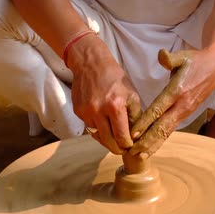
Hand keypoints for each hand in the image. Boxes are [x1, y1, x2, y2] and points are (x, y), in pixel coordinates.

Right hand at [68, 35, 141, 153]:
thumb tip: (137, 135)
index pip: (122, 136)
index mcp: (115, 106)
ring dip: (106, 138)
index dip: (127, 145)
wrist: (90, 63)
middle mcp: (98, 111)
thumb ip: (135, 116)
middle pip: (108, 141)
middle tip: (122, 150)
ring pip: (97, 134)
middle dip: (116, 149)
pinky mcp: (77, 111)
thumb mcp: (131, 94)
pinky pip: (89, 126)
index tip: (131, 147)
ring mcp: (85, 112)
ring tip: (114, 136)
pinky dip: (97, 127)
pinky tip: (102, 121)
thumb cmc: (115, 78)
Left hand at [129, 48, 214, 157]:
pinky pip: (171, 130)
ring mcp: (184, 112)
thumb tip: (161, 56)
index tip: (133, 133)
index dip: (145, 122)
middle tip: (133, 152)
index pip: (158, 109)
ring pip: (166, 132)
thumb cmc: (195, 60)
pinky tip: (151, 148)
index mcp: (177, 91)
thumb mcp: (183, 56)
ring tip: (140, 156)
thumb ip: (170, 58)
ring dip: (153, 145)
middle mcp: (181, 105)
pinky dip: (160, 140)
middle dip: (147, 141)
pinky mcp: (185, 114)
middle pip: (161, 127)